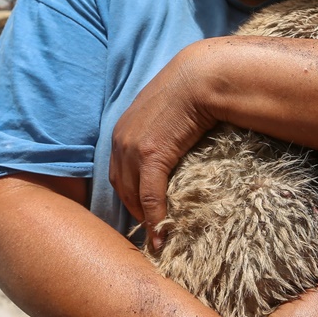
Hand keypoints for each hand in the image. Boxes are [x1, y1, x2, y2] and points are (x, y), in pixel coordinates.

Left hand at [109, 41, 216, 245]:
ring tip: (156, 237)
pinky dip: (154, 218)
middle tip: (148, 229)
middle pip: (120, 186)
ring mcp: (133, 149)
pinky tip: (161, 234)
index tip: (140, 210)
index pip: (118, 171)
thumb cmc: (189, 90)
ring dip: (143, 219)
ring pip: (133, 195)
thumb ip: (158, 128)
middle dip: (132, 210)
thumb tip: (171, 143)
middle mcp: (120, 141)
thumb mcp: (163, 110)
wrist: (200, 78)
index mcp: (121, 130)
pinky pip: (150, 195)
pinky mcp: (151, 155)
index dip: (128, 194)